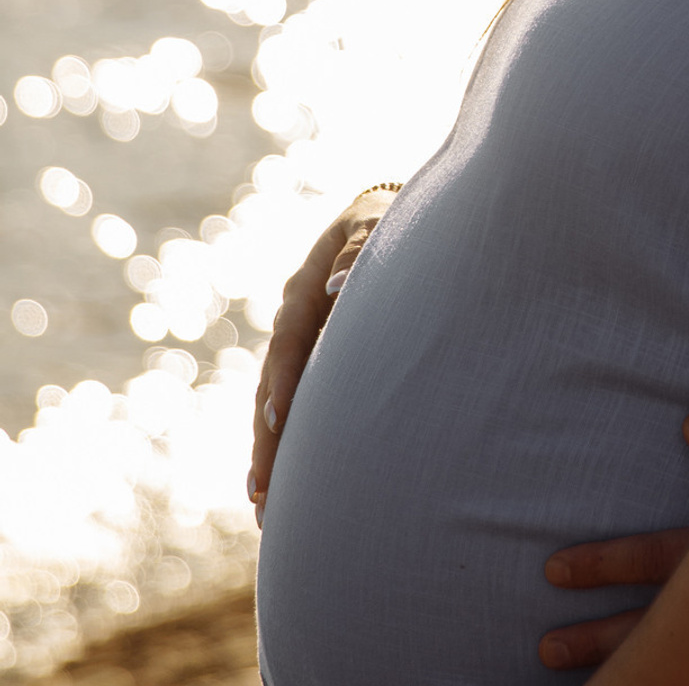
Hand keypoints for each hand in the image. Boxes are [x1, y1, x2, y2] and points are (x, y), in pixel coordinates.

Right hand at [247, 186, 397, 523]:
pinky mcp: (312, 363)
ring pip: (275, 406)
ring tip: (265, 507)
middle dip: (266, 439)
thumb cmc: (386, 223)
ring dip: (270, 453)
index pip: (288, 342)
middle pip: (271, 387)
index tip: (277, 419)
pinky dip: (286, 444)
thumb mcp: (375, 225)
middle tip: (263, 491)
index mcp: (303, 291)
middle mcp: (293, 324)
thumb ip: (361, 248)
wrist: (381, 220)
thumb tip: (339, 284)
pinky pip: (293, 407)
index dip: (283, 379)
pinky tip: (280, 488)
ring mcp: (298, 346)